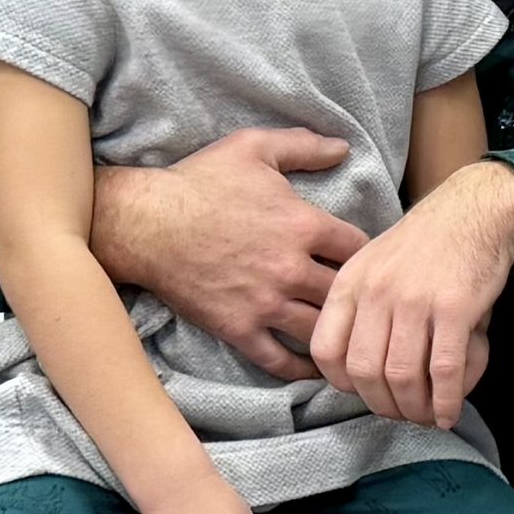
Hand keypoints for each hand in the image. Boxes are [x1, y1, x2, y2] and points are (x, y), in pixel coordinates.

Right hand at [93, 129, 366, 379]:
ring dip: (338, 333)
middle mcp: (291, 268)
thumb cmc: (199, 181)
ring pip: (321, 329)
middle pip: (348, 293)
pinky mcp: (238, 328)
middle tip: (368, 305)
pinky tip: (317, 367)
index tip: (371, 261)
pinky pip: (280, 360)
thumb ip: (303, 146)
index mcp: (304, 225)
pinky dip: (301, 368)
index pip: (361, 248)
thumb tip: (344, 147)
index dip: (371, 255)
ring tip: (352, 338)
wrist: (142, 222)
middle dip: (360, 298)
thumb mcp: (253, 148)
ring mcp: (265, 303)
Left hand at [313, 160, 513, 428]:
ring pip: (402, 376)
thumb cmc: (426, 244)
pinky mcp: (455, 309)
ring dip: (415, 409)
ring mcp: (415, 300)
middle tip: (401, 414)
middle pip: (365, 372)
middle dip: (383, 406)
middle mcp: (376, 292)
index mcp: (350, 283)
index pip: (326, 351)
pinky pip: (445, 370)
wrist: (476, 211)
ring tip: (427, 416)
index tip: (367, 393)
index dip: (343, 385)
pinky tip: (450, 413)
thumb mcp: (375, 266)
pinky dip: (447, 401)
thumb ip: (361, 311)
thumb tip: (360, 373)